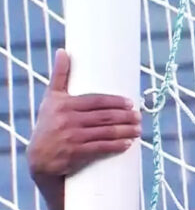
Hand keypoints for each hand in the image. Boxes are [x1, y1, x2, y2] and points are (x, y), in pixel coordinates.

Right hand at [27, 49, 140, 182]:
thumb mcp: (50, 99)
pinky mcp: (76, 153)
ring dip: (125, 131)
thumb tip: (63, 51)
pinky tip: (128, 143)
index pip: (96, 100)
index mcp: (64, 104)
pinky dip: (116, 146)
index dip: (115, 102)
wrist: (39, 158)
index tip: (130, 103)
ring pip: (106, 132)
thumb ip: (59, 76)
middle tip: (139, 116)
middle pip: (104, 116)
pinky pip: (101, 148)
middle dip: (125, 117)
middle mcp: (68, 119)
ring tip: (138, 129)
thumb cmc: (48, 124)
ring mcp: (73, 137)